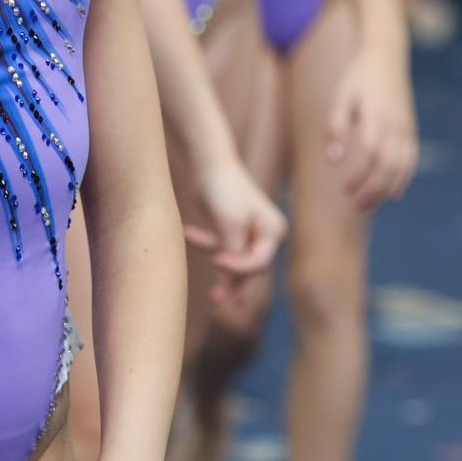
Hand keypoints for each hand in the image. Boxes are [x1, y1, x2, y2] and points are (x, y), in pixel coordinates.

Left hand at [179, 153, 286, 302]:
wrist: (207, 162)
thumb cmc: (222, 189)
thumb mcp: (230, 224)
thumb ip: (235, 255)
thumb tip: (236, 281)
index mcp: (273, 231)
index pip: (259, 263)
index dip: (238, 268)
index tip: (215, 260)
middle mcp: (265, 234)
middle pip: (249, 268)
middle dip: (230, 279)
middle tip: (215, 298)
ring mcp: (249, 233)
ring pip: (232, 261)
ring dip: (212, 256)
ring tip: (199, 263)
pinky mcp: (230, 230)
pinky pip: (219, 248)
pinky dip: (204, 243)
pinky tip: (188, 231)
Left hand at [325, 45, 417, 210]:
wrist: (387, 58)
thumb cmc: (358, 78)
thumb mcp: (341, 96)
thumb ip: (336, 126)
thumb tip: (334, 159)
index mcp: (376, 114)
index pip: (370, 154)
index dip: (359, 176)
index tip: (343, 189)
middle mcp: (395, 124)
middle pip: (389, 166)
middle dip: (373, 190)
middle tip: (355, 206)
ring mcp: (406, 127)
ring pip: (402, 166)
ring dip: (386, 189)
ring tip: (369, 205)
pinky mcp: (411, 129)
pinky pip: (411, 159)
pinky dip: (403, 179)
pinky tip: (392, 194)